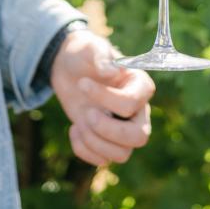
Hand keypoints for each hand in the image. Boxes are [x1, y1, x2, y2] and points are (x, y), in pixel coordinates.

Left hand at [48, 27, 154, 166]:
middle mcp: (137, 111)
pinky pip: (102, 161)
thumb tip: (111, 72)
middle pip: (139, 137)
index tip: (83, 84)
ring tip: (79, 122)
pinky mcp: (105, 141)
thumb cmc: (84, 54)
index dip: (106, 98)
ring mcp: (122, 129)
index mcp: (140, 86)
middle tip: (87, 113)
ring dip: (95, 141)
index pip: (132, 103)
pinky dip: (83, 150)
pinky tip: (74, 129)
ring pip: (122, 154)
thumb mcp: (90, 47)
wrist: (69, 68)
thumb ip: (101, 56)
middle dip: (108, 130)